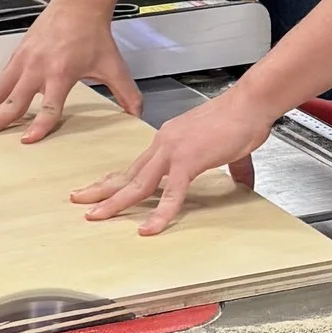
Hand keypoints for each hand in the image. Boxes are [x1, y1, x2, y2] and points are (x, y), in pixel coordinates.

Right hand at [0, 0, 142, 142]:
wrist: (79, 3)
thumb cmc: (95, 36)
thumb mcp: (113, 65)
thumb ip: (125, 92)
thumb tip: (138, 115)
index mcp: (61, 72)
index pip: (49, 106)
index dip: (39, 124)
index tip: (26, 141)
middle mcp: (37, 68)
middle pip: (13, 100)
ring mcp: (24, 60)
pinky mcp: (17, 55)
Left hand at [72, 87, 275, 234]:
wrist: (251, 104)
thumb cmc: (241, 119)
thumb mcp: (231, 150)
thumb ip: (234, 170)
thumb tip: (244, 184)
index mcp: (169, 139)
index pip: (136, 164)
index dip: (115, 179)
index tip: (98, 189)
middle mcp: (164, 144)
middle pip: (128, 173)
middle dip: (102, 189)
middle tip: (80, 202)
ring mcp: (173, 152)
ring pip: (138, 184)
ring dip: (115, 201)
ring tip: (96, 215)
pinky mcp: (188, 161)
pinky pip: (171, 194)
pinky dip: (159, 213)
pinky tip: (148, 228)